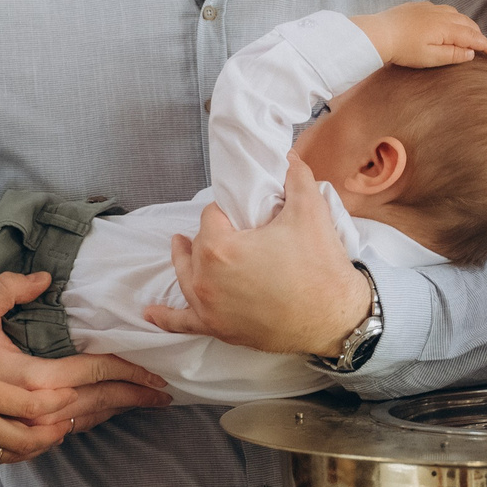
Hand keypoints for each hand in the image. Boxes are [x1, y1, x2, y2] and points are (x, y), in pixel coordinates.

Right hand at [0, 270, 172, 432]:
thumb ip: (5, 290)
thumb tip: (42, 278)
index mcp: (24, 381)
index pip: (89, 374)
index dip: (126, 372)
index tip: (152, 372)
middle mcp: (27, 414)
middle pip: (95, 404)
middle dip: (133, 397)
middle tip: (164, 393)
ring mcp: (20, 436)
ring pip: (81, 424)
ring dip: (114, 413)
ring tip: (142, 403)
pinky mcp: (9, 448)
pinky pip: (60, 436)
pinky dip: (86, 423)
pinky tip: (100, 414)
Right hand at [0, 296, 75, 466]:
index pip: (27, 402)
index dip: (54, 401)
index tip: (70, 393)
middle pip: (31, 434)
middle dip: (56, 428)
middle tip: (74, 417)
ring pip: (18, 452)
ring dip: (41, 444)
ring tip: (57, 433)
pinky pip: (0, 461)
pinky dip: (19, 455)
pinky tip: (25, 447)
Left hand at [145, 157, 370, 357]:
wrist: (336, 319)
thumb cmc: (320, 268)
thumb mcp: (310, 212)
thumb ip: (295, 177)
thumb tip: (285, 157)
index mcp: (221, 248)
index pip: (212, 215)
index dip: (228, 209)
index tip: (243, 210)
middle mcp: (206, 279)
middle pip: (198, 245)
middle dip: (213, 233)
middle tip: (236, 229)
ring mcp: (209, 308)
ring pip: (186, 276)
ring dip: (183, 260)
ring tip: (179, 245)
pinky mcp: (218, 329)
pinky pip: (183, 323)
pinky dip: (166, 317)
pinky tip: (150, 313)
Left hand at [353, 2, 486, 68]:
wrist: (378, 33)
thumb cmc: (403, 50)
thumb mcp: (430, 58)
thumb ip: (453, 54)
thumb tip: (471, 52)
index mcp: (447, 28)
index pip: (473, 37)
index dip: (486, 45)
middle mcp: (442, 14)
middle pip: (468, 24)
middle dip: (479, 35)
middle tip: (485, 47)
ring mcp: (430, 8)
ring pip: (456, 14)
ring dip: (466, 25)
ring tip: (470, 35)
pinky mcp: (419, 6)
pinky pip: (443, 9)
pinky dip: (453, 17)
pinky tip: (448, 23)